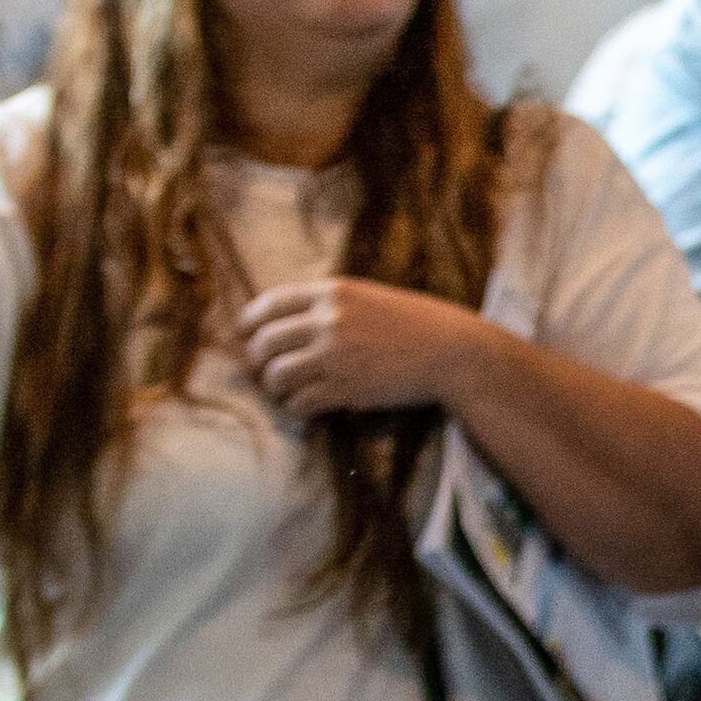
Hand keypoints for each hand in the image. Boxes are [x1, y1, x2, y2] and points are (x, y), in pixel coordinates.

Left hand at [238, 278, 487, 420]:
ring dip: (275, 388)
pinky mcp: (345, 388)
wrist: (453, 352)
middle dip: (258, 362)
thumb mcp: (369, 298)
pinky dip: (296, 407)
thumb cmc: (415, 325)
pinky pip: (299, 402)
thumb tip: (283, 322)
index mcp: (334, 293)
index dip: (249, 323)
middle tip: (268, 371)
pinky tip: (307, 406)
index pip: (268, 304)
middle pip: (263, 343)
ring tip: (287, 391)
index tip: (247, 336)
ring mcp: (335, 355)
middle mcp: (329, 320)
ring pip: (275, 375)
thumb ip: (329, 305)